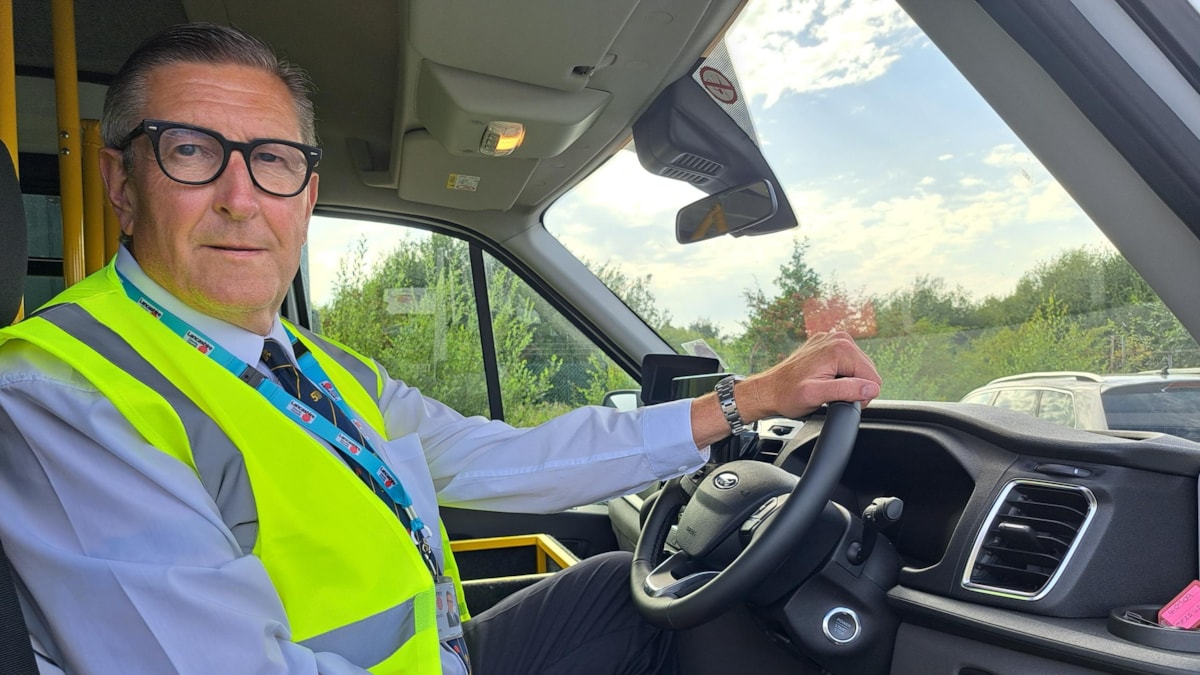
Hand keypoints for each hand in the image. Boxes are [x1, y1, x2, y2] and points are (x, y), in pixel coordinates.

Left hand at [739, 330, 881, 421]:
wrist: (768, 389)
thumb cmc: (787, 394)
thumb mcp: (816, 395)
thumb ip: (846, 390)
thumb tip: (871, 388)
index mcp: (840, 347)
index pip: (872, 377)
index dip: (860, 395)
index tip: (839, 399)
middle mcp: (838, 338)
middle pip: (867, 371)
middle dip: (854, 387)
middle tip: (830, 395)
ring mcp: (832, 339)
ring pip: (858, 368)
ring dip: (846, 381)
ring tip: (825, 386)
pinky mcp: (828, 344)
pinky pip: (847, 363)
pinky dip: (840, 374)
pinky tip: (824, 379)